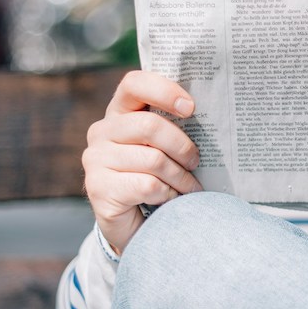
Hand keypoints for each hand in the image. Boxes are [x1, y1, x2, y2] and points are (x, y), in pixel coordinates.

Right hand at [82, 71, 202, 253]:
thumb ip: (174, 126)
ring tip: (189, 187)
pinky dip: (168, 194)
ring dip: (180, 177)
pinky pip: (148, 185)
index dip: (164, 91)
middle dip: (182, 146)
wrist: (136, 225)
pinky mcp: (98, 188)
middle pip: (149, 125)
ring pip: (153, 159)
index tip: (191, 108)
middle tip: (196, 161)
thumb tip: (213, 114)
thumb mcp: (165, 147)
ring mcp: (95, 159)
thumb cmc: (158, 177)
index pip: (134, 83)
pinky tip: (170, 200)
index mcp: (119, 112)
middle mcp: (101, 131)